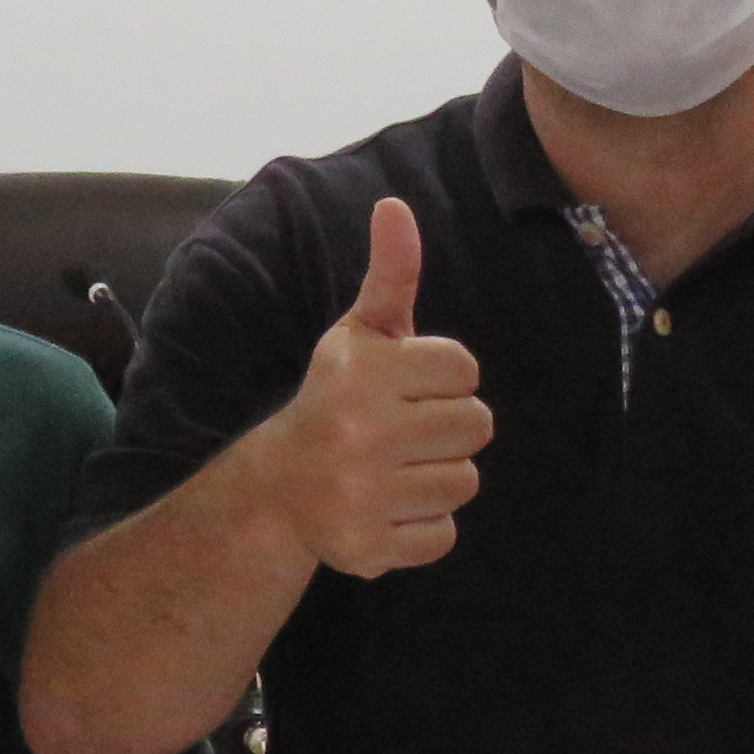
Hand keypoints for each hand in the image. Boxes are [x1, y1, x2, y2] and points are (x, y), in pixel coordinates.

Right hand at [262, 200, 491, 579]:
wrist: (277, 490)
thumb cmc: (337, 399)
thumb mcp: (360, 334)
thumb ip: (391, 274)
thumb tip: (395, 206)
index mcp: (361, 371)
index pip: (464, 367)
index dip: (444, 378)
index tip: (406, 388)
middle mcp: (358, 431)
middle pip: (477, 426)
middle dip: (449, 428)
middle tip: (406, 432)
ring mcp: (362, 493)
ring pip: (465, 481)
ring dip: (438, 478)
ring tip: (395, 469)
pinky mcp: (369, 547)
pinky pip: (445, 534)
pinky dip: (423, 527)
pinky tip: (388, 509)